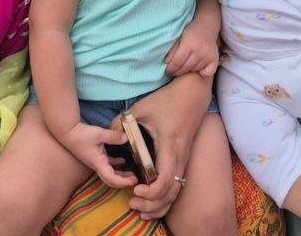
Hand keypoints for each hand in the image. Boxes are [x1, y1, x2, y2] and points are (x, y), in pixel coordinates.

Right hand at [58, 122, 139, 189]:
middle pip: (111, 180)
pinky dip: (116, 165)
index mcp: (98, 163)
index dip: (123, 181)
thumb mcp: (99, 134)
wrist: (68, 132)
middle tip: (136, 180)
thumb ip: (113, 136)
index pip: (111, 178)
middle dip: (123, 182)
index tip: (133, 180)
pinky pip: (108, 164)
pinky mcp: (96, 156)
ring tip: (133, 174)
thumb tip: (126, 138)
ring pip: (110, 173)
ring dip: (121, 175)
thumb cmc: (81, 134)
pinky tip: (124, 161)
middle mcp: (97, 165)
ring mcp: (96, 162)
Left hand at [124, 75, 209, 218]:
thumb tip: (108, 138)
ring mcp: (184, 159)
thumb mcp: (141, 108)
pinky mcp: (183, 159)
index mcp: (169, 145)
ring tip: (139, 206)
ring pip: (175, 192)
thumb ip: (121, 123)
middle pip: (170, 193)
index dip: (151, 191)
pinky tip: (151, 200)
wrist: (192, 94)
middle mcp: (180, 156)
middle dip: (151, 204)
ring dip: (158, 204)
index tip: (135, 189)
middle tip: (131, 202)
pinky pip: (177, 185)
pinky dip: (165, 198)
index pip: (165, 180)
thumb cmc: (167, 100)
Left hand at [164, 26, 219, 76]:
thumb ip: (173, 50)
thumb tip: (167, 63)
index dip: (171, 69)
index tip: (167, 71)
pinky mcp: (215, 59)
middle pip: (185, 68)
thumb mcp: (179, 38)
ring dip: (188, 71)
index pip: (177, 62)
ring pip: (195, 70)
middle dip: (177, 72)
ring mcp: (208, 56)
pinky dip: (202, 73)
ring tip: (184, 67)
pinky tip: (198, 69)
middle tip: (173, 72)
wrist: (207, 26)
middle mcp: (199, 51)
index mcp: (189, 44)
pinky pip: (208, 72)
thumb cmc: (191, 32)